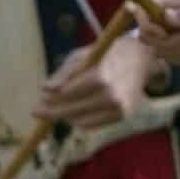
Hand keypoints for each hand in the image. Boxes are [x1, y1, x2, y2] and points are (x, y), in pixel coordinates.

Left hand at [33, 35, 158, 126]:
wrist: (143, 59)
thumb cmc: (108, 54)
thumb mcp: (85, 54)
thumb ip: (65, 72)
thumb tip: (45, 89)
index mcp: (103, 76)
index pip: (70, 93)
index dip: (52, 99)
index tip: (39, 101)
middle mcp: (114, 95)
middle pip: (75, 109)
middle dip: (53, 112)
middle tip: (36, 112)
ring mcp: (120, 108)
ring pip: (83, 121)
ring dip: (66, 116)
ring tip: (57, 109)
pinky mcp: (123, 115)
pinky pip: (94, 124)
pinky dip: (80, 120)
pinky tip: (73, 113)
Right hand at [132, 0, 179, 62]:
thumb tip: (166, 16)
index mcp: (172, 1)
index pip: (144, 12)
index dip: (148, 25)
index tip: (165, 33)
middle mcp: (167, 17)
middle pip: (146, 34)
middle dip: (166, 42)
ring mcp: (172, 32)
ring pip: (158, 48)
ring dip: (178, 51)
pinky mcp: (179, 46)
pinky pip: (171, 57)